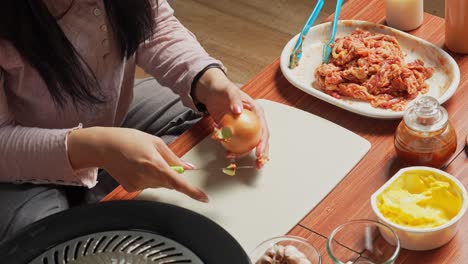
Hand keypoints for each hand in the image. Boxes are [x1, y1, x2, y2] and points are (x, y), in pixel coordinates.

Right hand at [67, 127, 208, 201]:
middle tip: (158, 159)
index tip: (204, 198)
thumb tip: (188, 167)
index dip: (192, 192)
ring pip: (159, 184)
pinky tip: (136, 167)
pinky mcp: (131, 188)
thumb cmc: (129, 140)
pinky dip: (147, 177)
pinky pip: (147, 185)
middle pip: (169, 183)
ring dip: (158, 175)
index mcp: (155, 164)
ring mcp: (138, 185)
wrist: (104, 146)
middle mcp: (147, 177)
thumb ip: (173, 157)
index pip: (178, 182)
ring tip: (143, 159)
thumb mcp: (155, 142)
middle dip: (170, 173)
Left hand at [194, 68, 269, 166]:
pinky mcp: (235, 131)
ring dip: (243, 153)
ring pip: (248, 143)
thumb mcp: (229, 91)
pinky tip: (226, 154)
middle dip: (261, 153)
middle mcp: (253, 121)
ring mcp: (244, 127)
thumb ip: (234, 100)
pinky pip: (236, 142)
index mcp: (256, 112)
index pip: (263, 129)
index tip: (259, 152)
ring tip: (233, 158)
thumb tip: (238, 111)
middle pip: (260, 139)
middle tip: (258, 164)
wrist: (211, 92)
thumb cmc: (223, 89)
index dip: (263, 142)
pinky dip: (232, 149)